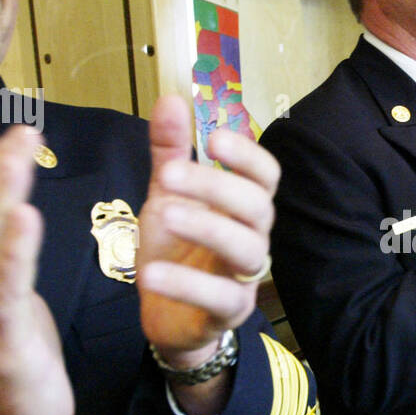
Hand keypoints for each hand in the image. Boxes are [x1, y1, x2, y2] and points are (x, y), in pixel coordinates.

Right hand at [0, 125, 73, 414]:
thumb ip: (2, 256)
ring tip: (20, 157)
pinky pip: (6, 287)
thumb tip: (14, 207)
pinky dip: (14, 250)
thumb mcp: (4, 298)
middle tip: (23, 132)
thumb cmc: (13, 358)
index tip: (15, 134)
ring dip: (3, 196)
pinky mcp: (0, 342)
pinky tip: (26, 216)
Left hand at [137, 95, 277, 371]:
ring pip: (246, 248)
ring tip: (163, 215)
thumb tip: (172, 99)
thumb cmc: (175, 250)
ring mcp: (243, 277)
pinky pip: (218, 296)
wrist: (167, 315)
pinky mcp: (227, 312)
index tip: (213, 137)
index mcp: (241, 206)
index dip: (247, 154)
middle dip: (217, 186)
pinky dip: (186, 284)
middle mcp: (251, 237)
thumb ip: (170, 153)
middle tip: (169, 176)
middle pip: (258, 206)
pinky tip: (150, 272)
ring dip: (207, 227)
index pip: (264, 175)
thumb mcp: (166, 197)